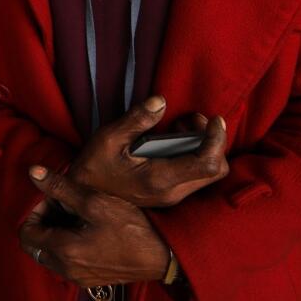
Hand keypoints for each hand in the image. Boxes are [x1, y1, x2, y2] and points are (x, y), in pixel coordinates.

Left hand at [19, 167, 168, 286]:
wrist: (162, 256)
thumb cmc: (132, 228)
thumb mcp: (95, 201)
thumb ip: (61, 188)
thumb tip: (33, 173)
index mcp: (63, 251)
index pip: (26, 234)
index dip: (34, 213)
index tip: (52, 199)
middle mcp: (66, 269)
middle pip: (35, 246)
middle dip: (43, 223)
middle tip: (60, 204)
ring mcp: (78, 277)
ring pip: (49, 254)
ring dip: (54, 233)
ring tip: (74, 214)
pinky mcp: (90, 279)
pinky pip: (65, 262)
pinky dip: (66, 245)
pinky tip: (86, 229)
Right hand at [69, 95, 228, 207]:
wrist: (83, 199)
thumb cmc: (94, 168)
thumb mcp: (109, 138)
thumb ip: (136, 120)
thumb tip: (160, 101)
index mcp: (160, 178)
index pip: (208, 164)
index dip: (218, 139)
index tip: (214, 119)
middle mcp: (172, 192)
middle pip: (216, 170)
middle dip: (213, 141)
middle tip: (192, 120)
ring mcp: (172, 196)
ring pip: (209, 174)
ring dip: (204, 147)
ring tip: (179, 127)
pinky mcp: (169, 193)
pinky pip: (196, 175)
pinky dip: (195, 155)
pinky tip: (172, 140)